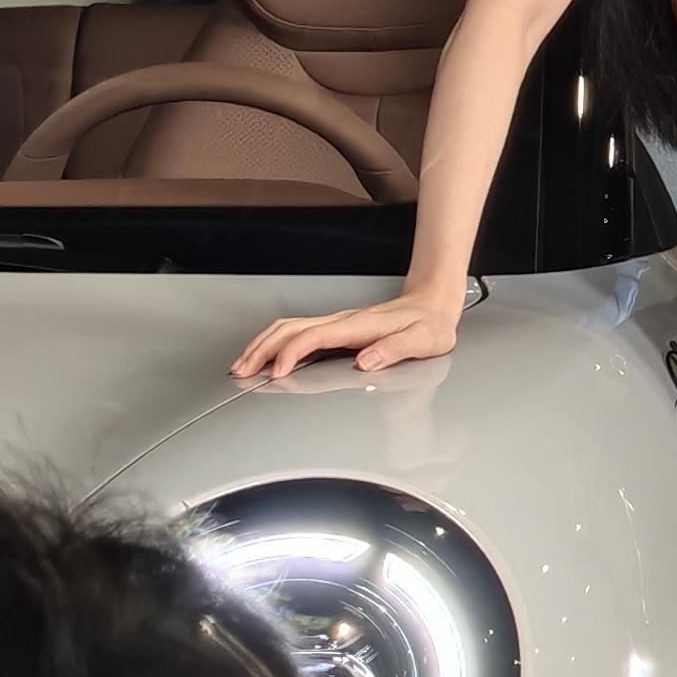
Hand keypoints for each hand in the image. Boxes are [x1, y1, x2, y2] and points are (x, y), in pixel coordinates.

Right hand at [234, 291, 460, 380]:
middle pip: (291, 329)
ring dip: (262, 344)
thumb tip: (367, 361)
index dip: (293, 354)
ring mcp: (337, 322)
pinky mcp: (336, 326)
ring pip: (288, 327)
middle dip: (262, 349)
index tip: (277, 373)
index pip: (316, 336)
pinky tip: (266, 355)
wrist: (434, 303)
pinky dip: (274, 342)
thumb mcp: (423, 340)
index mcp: (360, 326)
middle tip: (243, 372)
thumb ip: (394, 350)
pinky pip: (296, 331)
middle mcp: (343, 321)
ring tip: (243, 365)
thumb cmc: (429, 325)